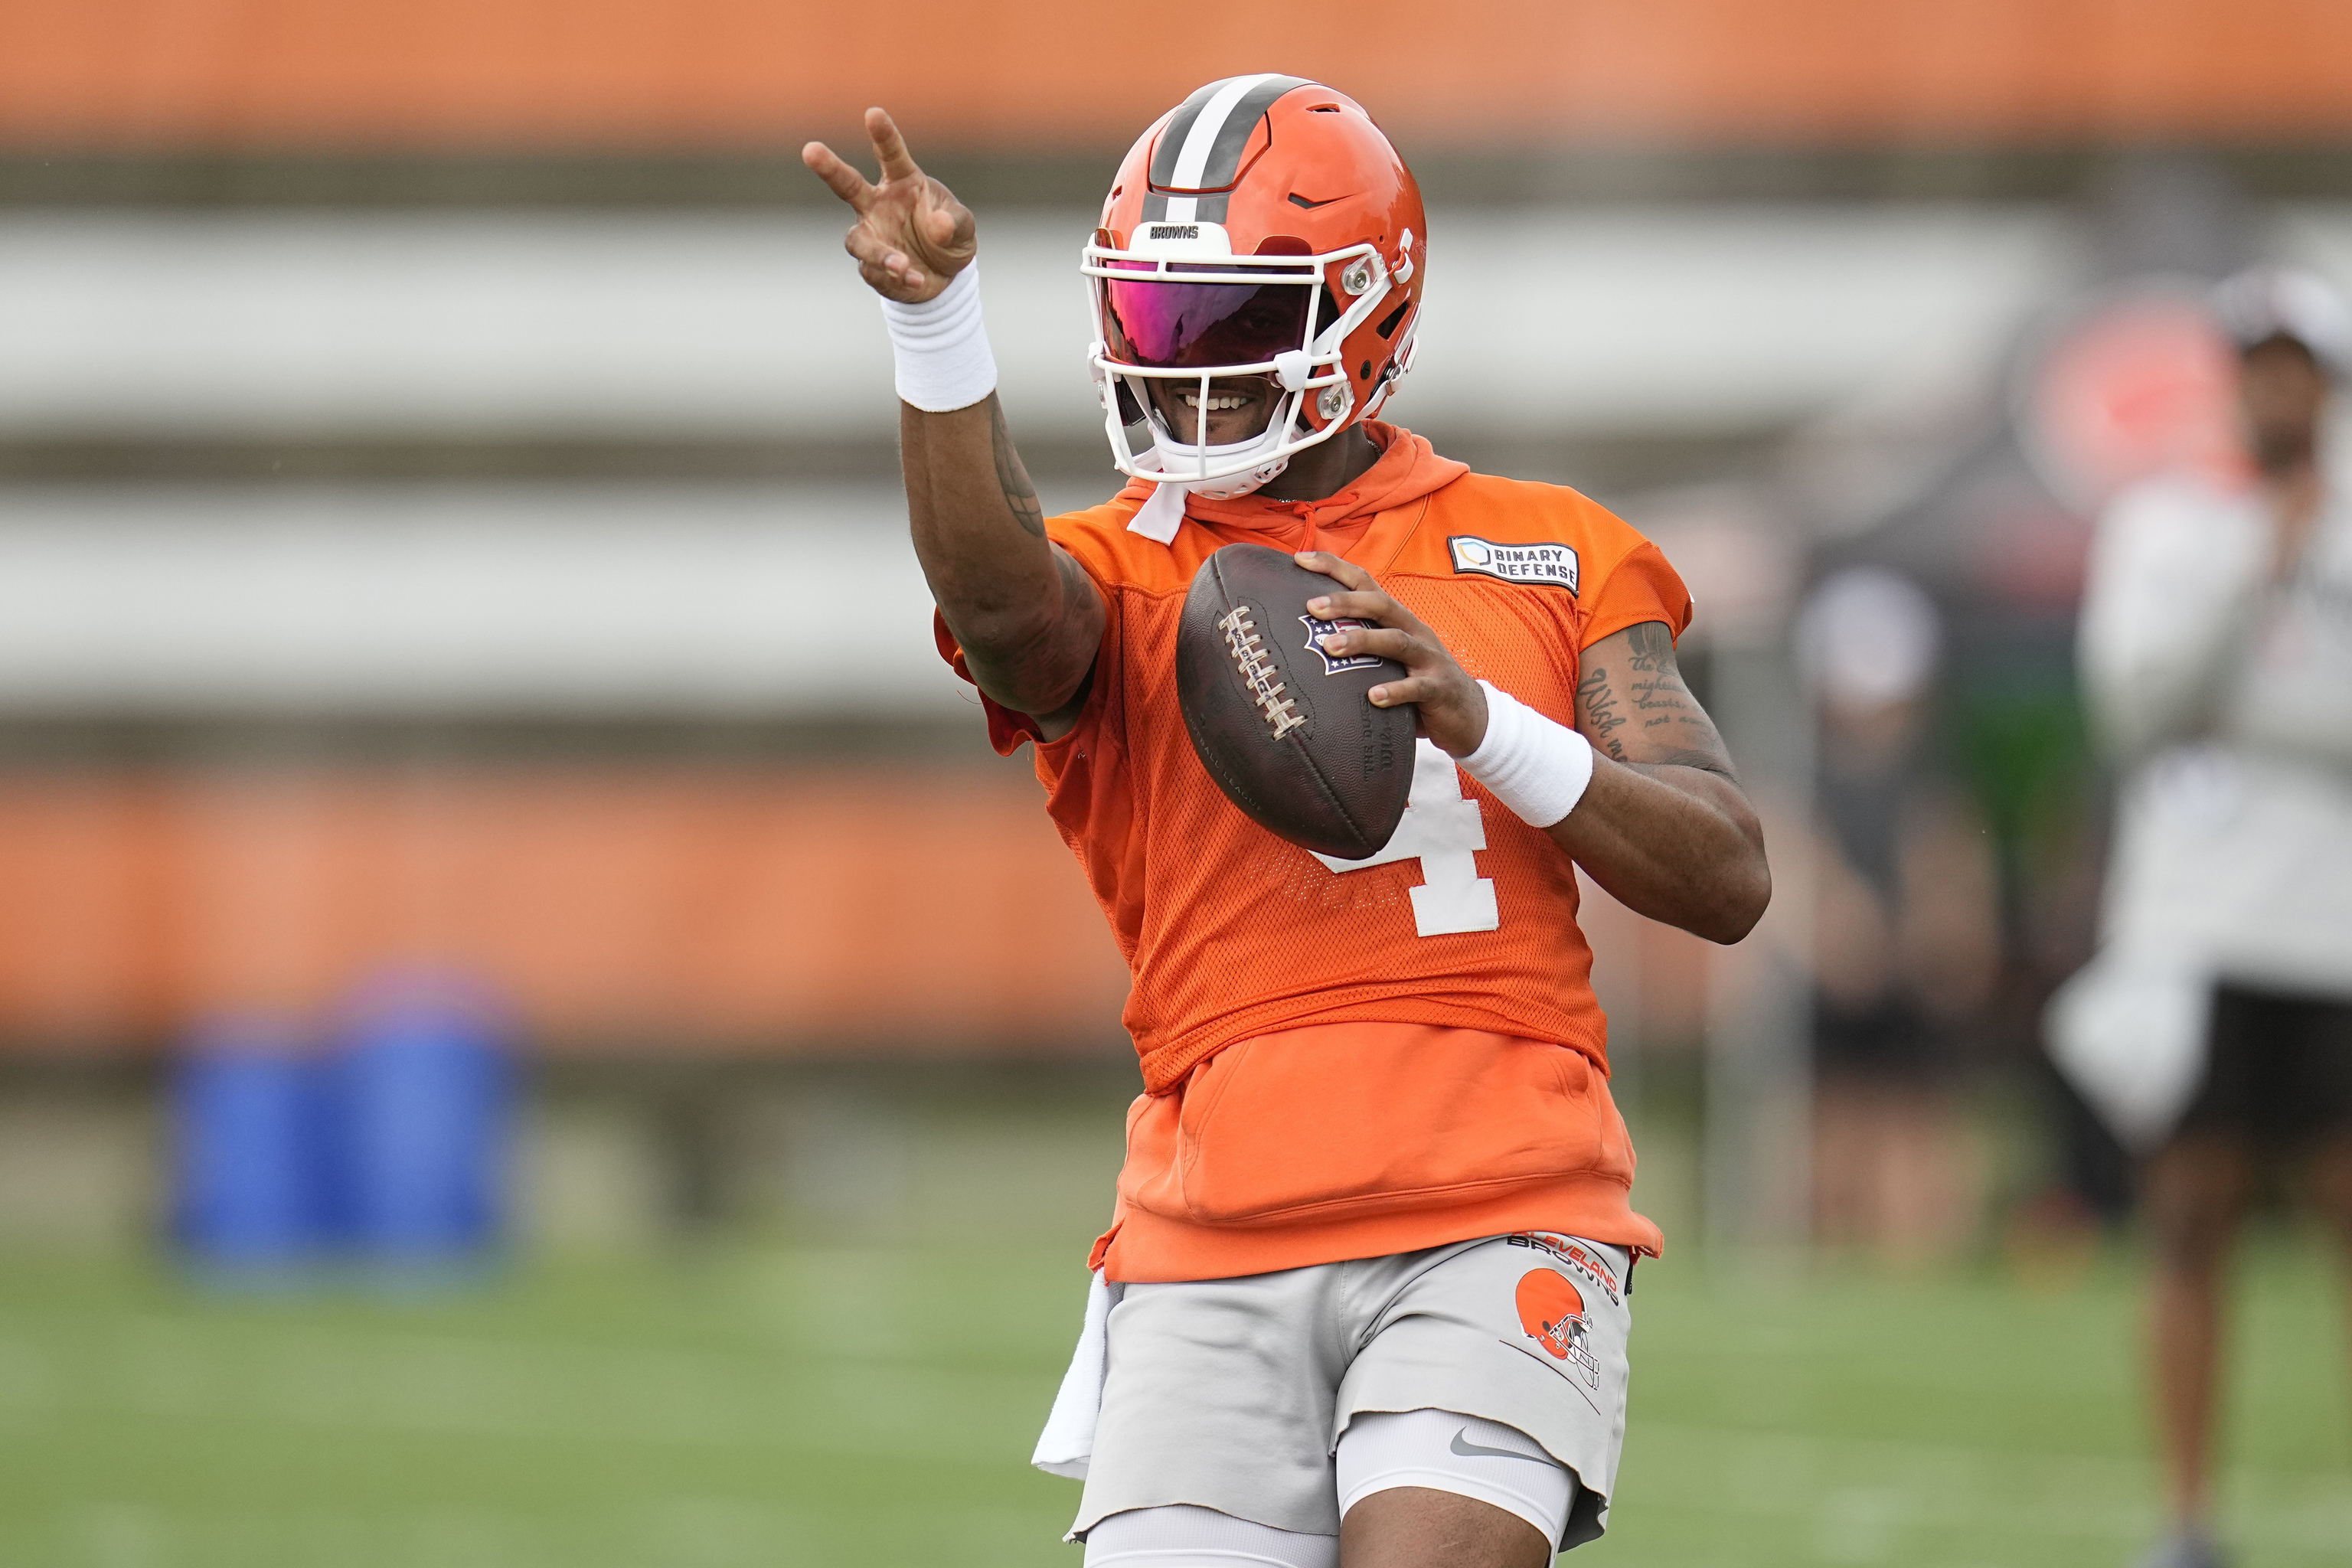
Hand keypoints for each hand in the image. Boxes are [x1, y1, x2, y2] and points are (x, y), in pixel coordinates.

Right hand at [802, 108, 976, 302]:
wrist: (945, 278)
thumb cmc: (950, 237)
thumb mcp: (963, 228)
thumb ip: (954, 223)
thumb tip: (938, 225)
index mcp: (902, 182)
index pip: (890, 155)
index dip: (882, 135)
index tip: (873, 113)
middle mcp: (878, 205)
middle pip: (846, 184)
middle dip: (829, 167)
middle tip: (810, 150)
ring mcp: (871, 236)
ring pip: (857, 240)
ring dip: (879, 253)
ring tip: (901, 265)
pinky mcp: (870, 267)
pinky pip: (875, 272)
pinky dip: (896, 278)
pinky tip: (916, 280)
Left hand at [1295, 552, 1490, 757]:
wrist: (1468, 715)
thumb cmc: (1415, 682)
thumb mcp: (1387, 657)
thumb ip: (1358, 645)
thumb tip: (1303, 640)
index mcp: (1397, 619)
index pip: (1365, 583)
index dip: (1334, 567)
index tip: (1300, 558)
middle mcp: (1413, 630)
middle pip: (1380, 605)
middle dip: (1345, 602)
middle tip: (1311, 607)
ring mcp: (1429, 658)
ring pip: (1396, 641)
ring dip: (1362, 641)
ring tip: (1331, 647)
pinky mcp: (1439, 688)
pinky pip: (1416, 687)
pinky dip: (1395, 691)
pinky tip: (1374, 696)